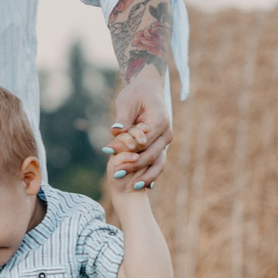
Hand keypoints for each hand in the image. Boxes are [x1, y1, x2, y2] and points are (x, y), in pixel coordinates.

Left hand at [105, 76, 169, 190]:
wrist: (149, 91)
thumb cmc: (136, 95)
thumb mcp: (127, 103)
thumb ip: (123, 119)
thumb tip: (116, 131)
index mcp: (160, 121)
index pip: (144, 140)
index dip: (128, 149)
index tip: (111, 154)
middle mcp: (166, 133)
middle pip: (151, 154)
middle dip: (134, 165)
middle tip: (116, 174)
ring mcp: (166, 142)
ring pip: (157, 162)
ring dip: (144, 175)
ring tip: (132, 186)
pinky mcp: (161, 147)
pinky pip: (157, 163)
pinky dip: (150, 174)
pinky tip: (141, 186)